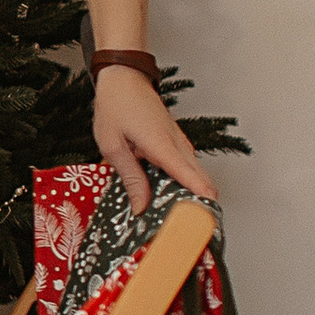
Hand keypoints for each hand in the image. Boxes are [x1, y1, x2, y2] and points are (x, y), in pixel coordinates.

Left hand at [93, 66, 210, 214]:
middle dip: (196, 209)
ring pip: (195, 178)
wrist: (124, 78)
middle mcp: (179, 146)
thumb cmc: (116, 107)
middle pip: (201, 184)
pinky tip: (165, 200)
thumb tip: (141, 207)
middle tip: (185, 235)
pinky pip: (185, 170)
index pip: (194, 182)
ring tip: (173, 223)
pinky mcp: (177, 144)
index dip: (201, 205)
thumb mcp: (113, 145)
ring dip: (188, 198)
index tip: (202, 228)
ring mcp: (181, 145)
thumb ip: (130, 178)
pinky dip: (181, 186)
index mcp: (163, 147)